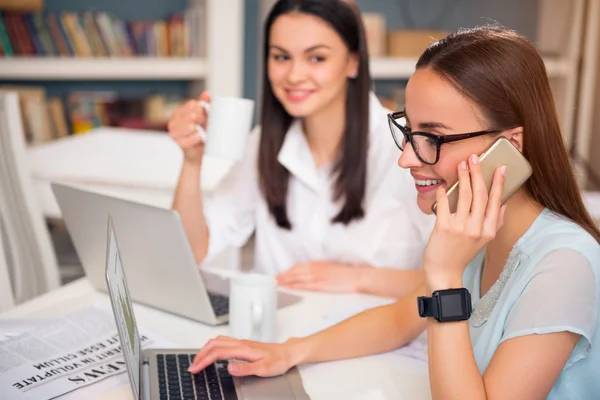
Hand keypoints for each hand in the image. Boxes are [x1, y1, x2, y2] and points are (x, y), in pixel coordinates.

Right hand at [167, 91, 209, 163]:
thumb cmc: (201, 132)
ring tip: (202, 133)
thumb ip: (204, 104)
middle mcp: (173, 121)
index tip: (204, 116)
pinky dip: (198, 138)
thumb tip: (206, 94)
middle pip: (192, 115)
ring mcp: (174, 133)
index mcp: (178, 112)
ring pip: (191, 126)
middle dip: (202, 120)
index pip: (192, 105)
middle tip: (204, 126)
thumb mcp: (204, 116)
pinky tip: (200, 138)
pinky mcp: (179, 143)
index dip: (202, 110)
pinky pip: (192, 138)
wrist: (200, 150)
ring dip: (200, 130)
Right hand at [188, 336, 295, 376]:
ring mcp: (241, 343)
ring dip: (205, 349)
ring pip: (218, 341)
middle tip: (192, 366)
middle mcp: (241, 343)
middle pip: (214, 344)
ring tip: (198, 360)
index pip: (217, 352)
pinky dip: (212, 347)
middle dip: (200, 354)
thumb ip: (245, 368)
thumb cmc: (278, 360)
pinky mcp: (243, 345)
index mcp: (243, 349)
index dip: (204, 360)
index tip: (195, 369)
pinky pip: (223, 342)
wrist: (288, 353)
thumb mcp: (263, 369)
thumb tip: (229, 367)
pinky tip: (212, 354)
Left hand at [277, 261, 363, 292]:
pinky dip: (295, 286)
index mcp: (319, 263)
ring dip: (286, 280)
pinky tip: (288, 287)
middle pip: (296, 271)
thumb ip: (322, 269)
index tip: (282, 272)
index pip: (300, 266)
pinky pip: (304, 285)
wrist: (357, 276)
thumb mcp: (332, 267)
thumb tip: (315, 272)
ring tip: (277, 282)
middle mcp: (316, 268)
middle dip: (284, 274)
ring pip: (297, 277)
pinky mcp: (321, 286)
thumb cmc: (348, 273)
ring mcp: (318, 277)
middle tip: (275, 278)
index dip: (290, 269)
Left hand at [422, 154, 506, 289]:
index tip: (500, 167)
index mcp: (489, 230)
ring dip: (463, 177)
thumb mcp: (483, 240)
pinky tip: (443, 186)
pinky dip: (443, 193)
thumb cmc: (462, 253)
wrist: (444, 271)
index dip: (498, 183)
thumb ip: (494, 222)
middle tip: (475, 158)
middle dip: (478, 173)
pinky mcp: (444, 228)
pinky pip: (444, 204)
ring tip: (461, 165)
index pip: (496, 201)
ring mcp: (460, 228)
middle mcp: (477, 228)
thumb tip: (502, 203)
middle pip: (480, 194)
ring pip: (464, 196)